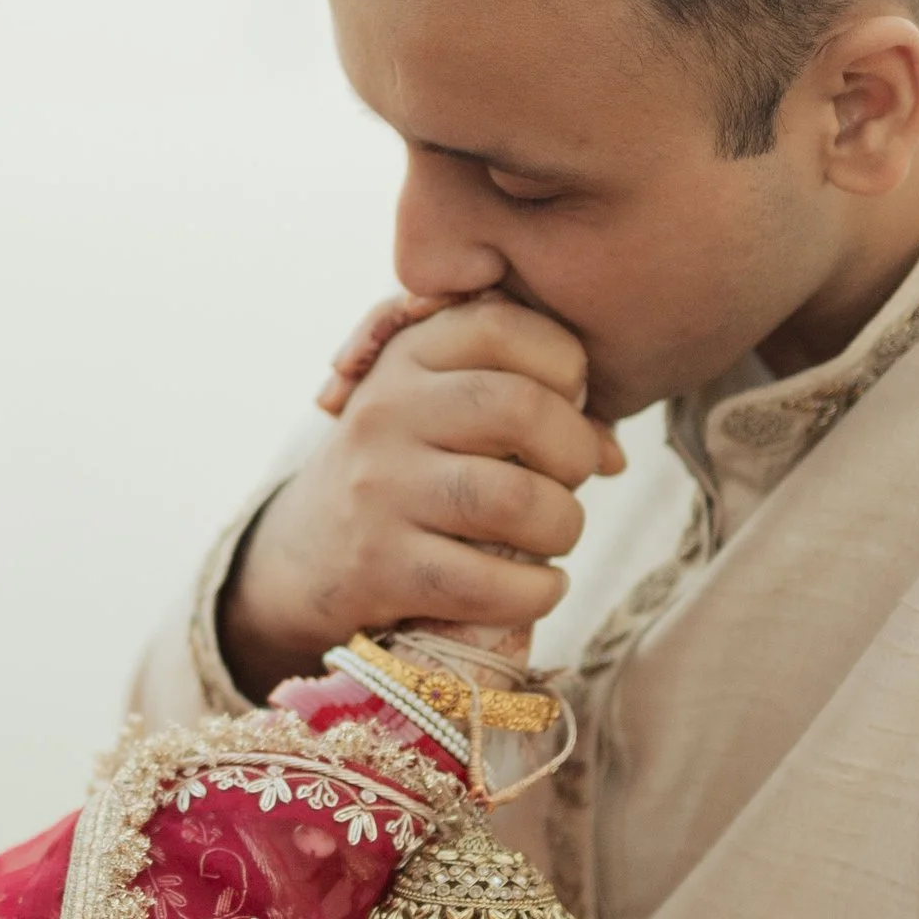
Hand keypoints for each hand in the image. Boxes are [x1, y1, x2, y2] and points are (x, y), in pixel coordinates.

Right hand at [220, 284, 625, 698]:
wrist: (306, 553)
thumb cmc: (407, 470)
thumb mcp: (440, 411)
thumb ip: (527, 403)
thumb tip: (613, 456)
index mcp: (407, 356)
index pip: (504, 326)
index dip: (564, 365)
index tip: (566, 404)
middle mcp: (386, 412)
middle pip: (521, 409)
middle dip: (573, 452)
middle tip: (569, 480)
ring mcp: (378, 489)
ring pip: (515, 500)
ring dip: (563, 526)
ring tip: (557, 536)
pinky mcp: (380, 567)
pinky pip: (488, 582)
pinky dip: (538, 592)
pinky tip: (541, 587)